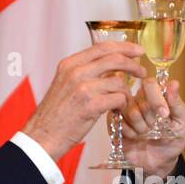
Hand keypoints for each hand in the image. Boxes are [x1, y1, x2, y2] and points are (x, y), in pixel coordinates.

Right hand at [22, 41, 146, 161]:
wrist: (42, 136)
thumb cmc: (56, 114)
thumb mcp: (65, 85)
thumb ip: (84, 73)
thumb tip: (110, 67)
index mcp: (69, 64)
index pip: (102, 47)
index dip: (124, 47)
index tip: (137, 51)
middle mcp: (75, 72)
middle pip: (115, 59)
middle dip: (134, 64)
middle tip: (142, 72)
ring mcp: (83, 88)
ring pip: (119, 82)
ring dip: (126, 92)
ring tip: (124, 101)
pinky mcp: (90, 106)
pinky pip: (118, 99)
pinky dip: (122, 105)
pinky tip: (117, 110)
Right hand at [121, 77, 184, 181]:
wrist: (159, 161)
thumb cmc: (173, 139)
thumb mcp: (183, 122)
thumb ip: (177, 103)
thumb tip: (174, 83)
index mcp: (156, 93)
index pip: (150, 84)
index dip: (156, 99)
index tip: (164, 115)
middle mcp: (139, 98)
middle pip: (138, 99)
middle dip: (150, 118)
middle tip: (155, 127)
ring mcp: (124, 109)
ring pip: (128, 111)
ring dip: (140, 126)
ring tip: (145, 133)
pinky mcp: (114, 122)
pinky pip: (118, 123)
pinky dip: (130, 133)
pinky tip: (135, 137)